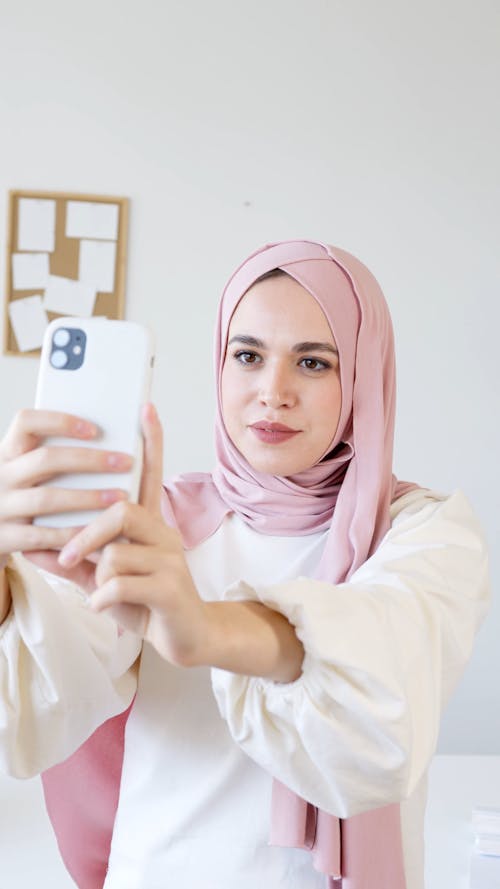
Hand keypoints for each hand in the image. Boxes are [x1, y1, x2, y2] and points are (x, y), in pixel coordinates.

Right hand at [0, 409, 131, 591]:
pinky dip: (73, 532)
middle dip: (90, 460)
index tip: (94, 429)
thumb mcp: (24, 472)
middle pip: (45, 459)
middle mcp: (0, 476)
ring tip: (120, 496)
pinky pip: (43, 535)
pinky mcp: (3, 538)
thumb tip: (103, 438)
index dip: (59, 421)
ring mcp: (0, 507)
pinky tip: (99, 529)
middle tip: (125, 462)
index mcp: (7, 452)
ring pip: (46, 498)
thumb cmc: (21, 498)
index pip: (25, 422)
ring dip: (88, 497)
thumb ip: (52, 457)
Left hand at [58, 404, 209, 665]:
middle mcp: (164, 533)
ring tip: (101, 593)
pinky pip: (120, 584)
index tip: (146, 408)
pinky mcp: (170, 588)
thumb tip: (32, 546)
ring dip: (98, 576)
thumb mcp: (101, 579)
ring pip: (116, 552)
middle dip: (87, 536)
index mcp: (150, 525)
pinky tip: (106, 608)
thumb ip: (71, 561)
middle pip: (121, 510)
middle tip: (69, 557)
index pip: (151, 474)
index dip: (151, 441)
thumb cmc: (143, 603)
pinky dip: (102, 599)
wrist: (185, 638)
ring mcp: (171, 559)